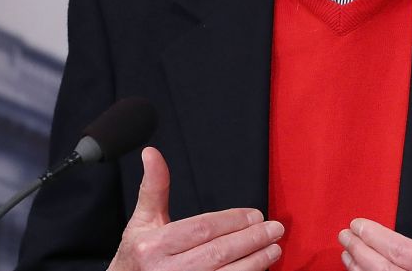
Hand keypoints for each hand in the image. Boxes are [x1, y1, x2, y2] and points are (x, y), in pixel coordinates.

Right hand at [108, 146, 283, 270]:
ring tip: (274, 248)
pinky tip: (260, 268)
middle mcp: (167, 270)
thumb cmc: (137, 255)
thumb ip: (154, 188)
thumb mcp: (142, 220)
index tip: (256, 215)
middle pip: (218, 252)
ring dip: (255, 261)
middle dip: (251, 239)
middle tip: (275, 229)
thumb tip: (151, 153)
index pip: (202, 229)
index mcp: (154, 245)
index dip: (232, 221)